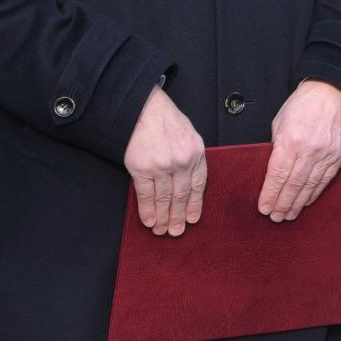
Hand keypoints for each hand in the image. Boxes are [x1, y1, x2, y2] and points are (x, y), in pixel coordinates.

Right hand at [124, 86, 207, 235]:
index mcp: (197, 153)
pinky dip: (147, 210)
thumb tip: (190, 180)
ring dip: (163, 217)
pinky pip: (146, 194)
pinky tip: (149, 221)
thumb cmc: (167, 120)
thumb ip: (192, 156)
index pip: (199, 185)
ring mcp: (162, 166)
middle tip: (176, 232)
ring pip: (164, 198)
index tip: (192, 219)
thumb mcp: (189, 135)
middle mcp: (182, 162)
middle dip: (179, 216)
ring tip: (162, 230)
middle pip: (182, 195)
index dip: (195, 204)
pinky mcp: (142, 168)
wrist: (145, 108)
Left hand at [260, 80, 340, 221]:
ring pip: (310, 185)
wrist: (332, 91)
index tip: (264, 208)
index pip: (278, 175)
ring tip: (289, 215)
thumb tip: (274, 170)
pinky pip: (326, 179)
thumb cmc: (303, 104)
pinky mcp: (339, 155)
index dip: (270, 195)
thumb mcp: (280, 122)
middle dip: (283, 204)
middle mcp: (309, 150)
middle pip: (294, 185)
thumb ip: (277, 147)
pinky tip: (307, 201)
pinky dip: (315, 192)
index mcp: (290, 141)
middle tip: (276, 217)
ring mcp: (327, 153)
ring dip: (298, 203)